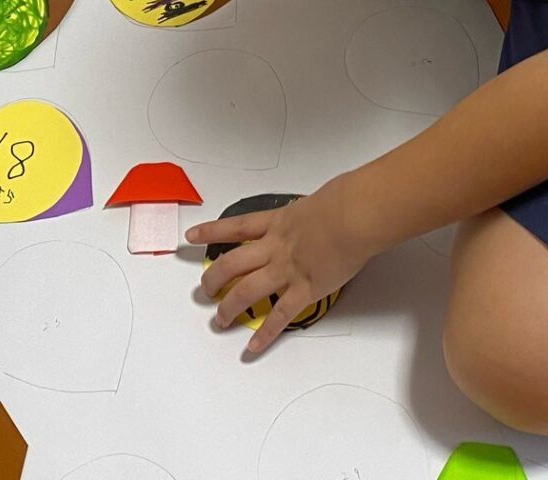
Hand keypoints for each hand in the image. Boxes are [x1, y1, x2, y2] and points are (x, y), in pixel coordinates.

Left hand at [190, 185, 370, 354]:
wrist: (354, 216)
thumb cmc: (343, 202)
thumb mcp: (317, 200)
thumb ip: (308, 213)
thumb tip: (317, 214)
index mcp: (277, 223)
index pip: (235, 227)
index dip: (211, 232)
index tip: (193, 237)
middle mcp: (275, 248)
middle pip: (231, 264)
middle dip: (213, 278)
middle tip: (204, 289)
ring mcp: (286, 270)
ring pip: (246, 291)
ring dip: (229, 308)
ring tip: (220, 320)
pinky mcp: (304, 290)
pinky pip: (279, 316)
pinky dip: (265, 333)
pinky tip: (252, 346)